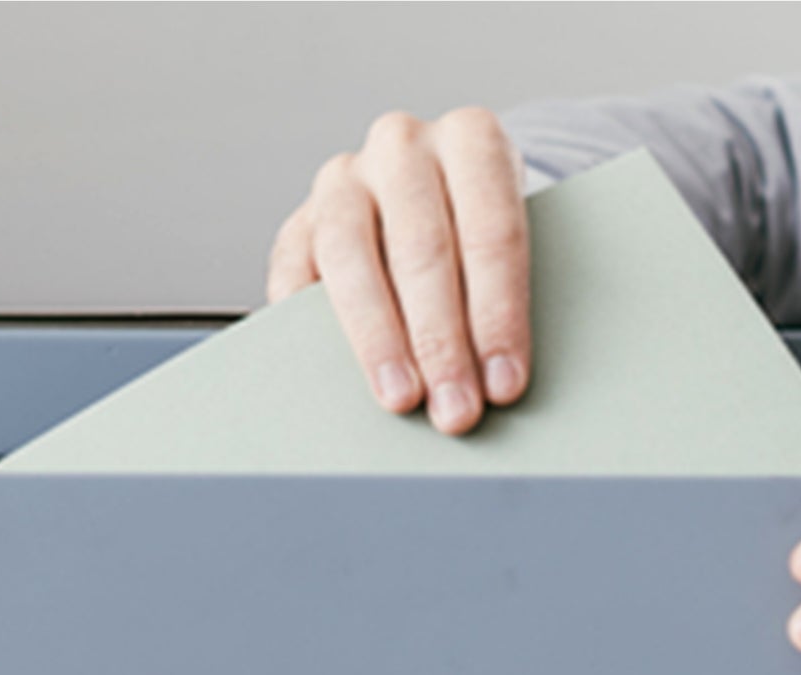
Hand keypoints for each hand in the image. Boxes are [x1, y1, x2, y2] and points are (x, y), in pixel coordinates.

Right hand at [267, 108, 530, 435]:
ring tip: (401, 398)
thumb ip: (503, 296)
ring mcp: (344, 180)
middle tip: (456, 409)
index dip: (499, 314)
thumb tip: (499, 379)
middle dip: (441, 341)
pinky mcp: (299, 224)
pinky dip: (308, 323)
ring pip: (352, 256)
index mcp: (472, 139)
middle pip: (422, 248)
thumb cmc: (478, 238)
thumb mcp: (506, 247)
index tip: (504, 383)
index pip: (492, 230)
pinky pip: (294, 274)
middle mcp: (404, 148)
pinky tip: (330, 368)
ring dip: (379, 339)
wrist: (424, 208)